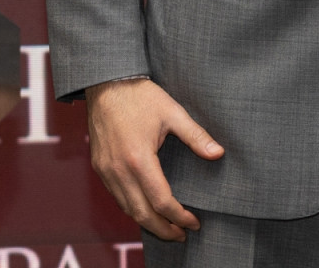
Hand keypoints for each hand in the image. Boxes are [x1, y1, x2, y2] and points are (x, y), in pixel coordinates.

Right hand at [85, 77, 223, 240]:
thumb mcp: (173, 112)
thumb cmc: (141, 96)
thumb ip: (196, 136)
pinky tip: (146, 209)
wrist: (106, 83)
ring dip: (147, 222)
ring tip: (168, 228)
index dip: (179, 216)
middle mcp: (119, 170)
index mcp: (139, 159)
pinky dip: (133, 208)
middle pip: (141, 213)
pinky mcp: (100, 167)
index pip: (161, 200)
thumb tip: (219, 154)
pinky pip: (117, 197)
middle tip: (182, 235)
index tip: (194, 222)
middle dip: (163, 229)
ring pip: (127, 208)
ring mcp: (106, 171)